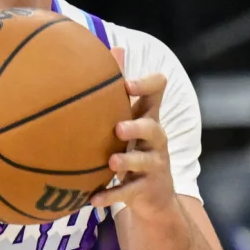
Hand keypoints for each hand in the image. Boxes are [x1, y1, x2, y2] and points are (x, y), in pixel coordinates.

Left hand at [90, 48, 178, 221]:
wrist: (155, 198)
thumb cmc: (134, 149)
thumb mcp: (128, 121)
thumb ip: (115, 91)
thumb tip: (108, 49)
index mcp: (148, 117)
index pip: (157, 92)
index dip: (146, 85)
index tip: (126, 85)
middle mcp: (156, 139)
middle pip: (155, 128)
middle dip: (138, 126)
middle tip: (118, 127)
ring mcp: (154, 165)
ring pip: (146, 160)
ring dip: (128, 160)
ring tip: (112, 162)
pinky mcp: (147, 189)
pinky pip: (129, 192)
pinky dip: (111, 195)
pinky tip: (93, 199)